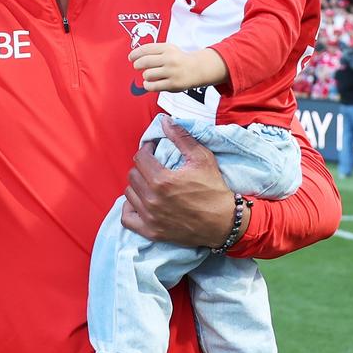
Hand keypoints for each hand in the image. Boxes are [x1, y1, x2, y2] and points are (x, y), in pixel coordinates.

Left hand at [121, 118, 240, 247]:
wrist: (225, 223)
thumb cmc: (214, 189)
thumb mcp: (202, 158)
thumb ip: (181, 138)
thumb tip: (165, 121)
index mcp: (162, 180)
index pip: (140, 158)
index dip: (147, 150)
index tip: (154, 150)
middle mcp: (152, 199)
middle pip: (133, 175)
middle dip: (142, 167)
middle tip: (154, 166)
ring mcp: (150, 217)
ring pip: (129, 194)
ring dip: (137, 186)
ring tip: (149, 183)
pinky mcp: (152, 231)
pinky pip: (127, 218)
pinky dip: (129, 209)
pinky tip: (139, 202)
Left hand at [129, 44, 226, 92]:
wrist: (197, 69)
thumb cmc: (177, 59)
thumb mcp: (168, 49)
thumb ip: (153, 51)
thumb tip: (133, 56)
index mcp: (167, 48)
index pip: (146, 49)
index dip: (135, 54)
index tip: (131, 58)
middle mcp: (170, 59)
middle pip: (144, 62)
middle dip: (137, 65)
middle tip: (137, 66)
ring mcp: (172, 72)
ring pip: (147, 75)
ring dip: (145, 76)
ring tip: (148, 75)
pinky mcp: (173, 84)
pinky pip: (152, 86)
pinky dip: (147, 85)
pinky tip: (148, 84)